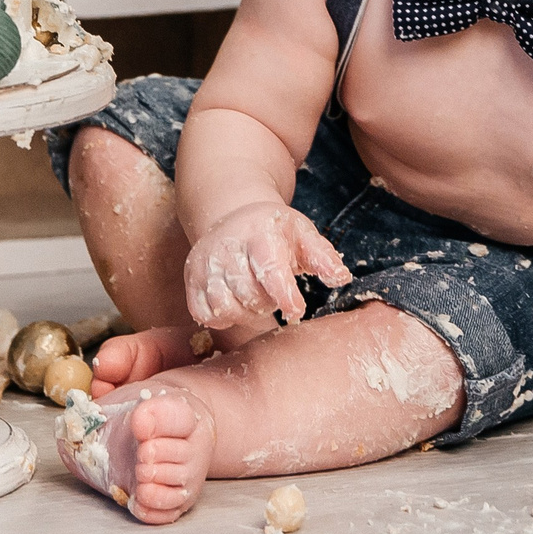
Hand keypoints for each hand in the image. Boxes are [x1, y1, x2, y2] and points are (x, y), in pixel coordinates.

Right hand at [180, 202, 349, 329]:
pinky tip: (236, 304)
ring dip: (246, 313)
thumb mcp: (303, 234)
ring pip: (224, 306)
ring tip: (257, 299)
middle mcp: (227, 246)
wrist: (233, 216)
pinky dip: (222, 317)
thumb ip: (323, 256)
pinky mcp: (192, 279)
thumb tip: (341, 278)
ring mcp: (205, 263)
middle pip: (247, 293)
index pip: (269, 269)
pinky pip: (203, 312)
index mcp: (260, 232)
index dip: (285, 296)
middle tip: (276, 295)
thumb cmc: (274, 231)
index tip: (296, 310)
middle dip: (267, 303)